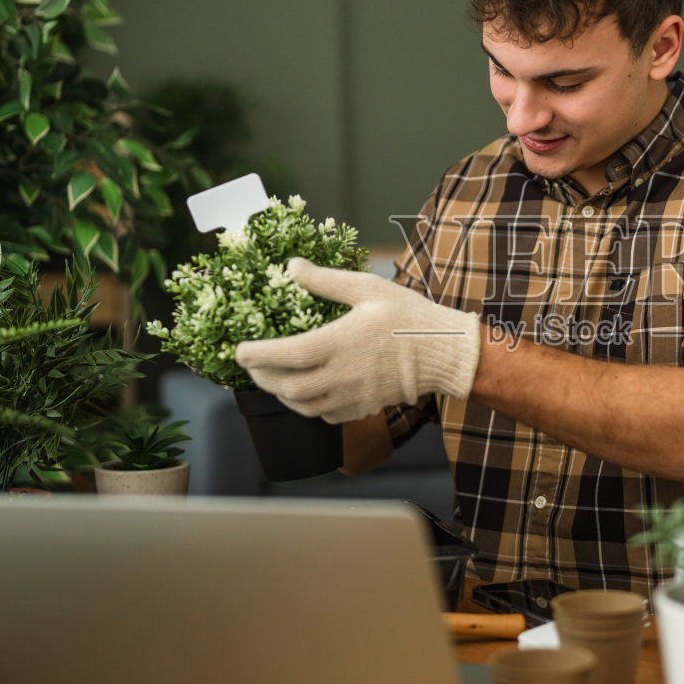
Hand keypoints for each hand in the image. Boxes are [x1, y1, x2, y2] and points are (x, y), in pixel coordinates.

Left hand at [235, 258, 480, 423]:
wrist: (443, 352)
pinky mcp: (362, 408)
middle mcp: (342, 375)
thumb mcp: (368, 287)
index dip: (257, 355)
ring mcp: (352, 396)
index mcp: (340, 342)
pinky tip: (307, 391)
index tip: (239, 351)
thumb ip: (325, 281)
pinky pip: (324, 415)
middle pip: (288, 388)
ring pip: (303, 406)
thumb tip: (291, 268)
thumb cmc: (407, 315)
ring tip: (274, 378)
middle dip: (262, 378)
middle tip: (252, 364)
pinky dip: (308, 406)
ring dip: (282, 394)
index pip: (286, 355)